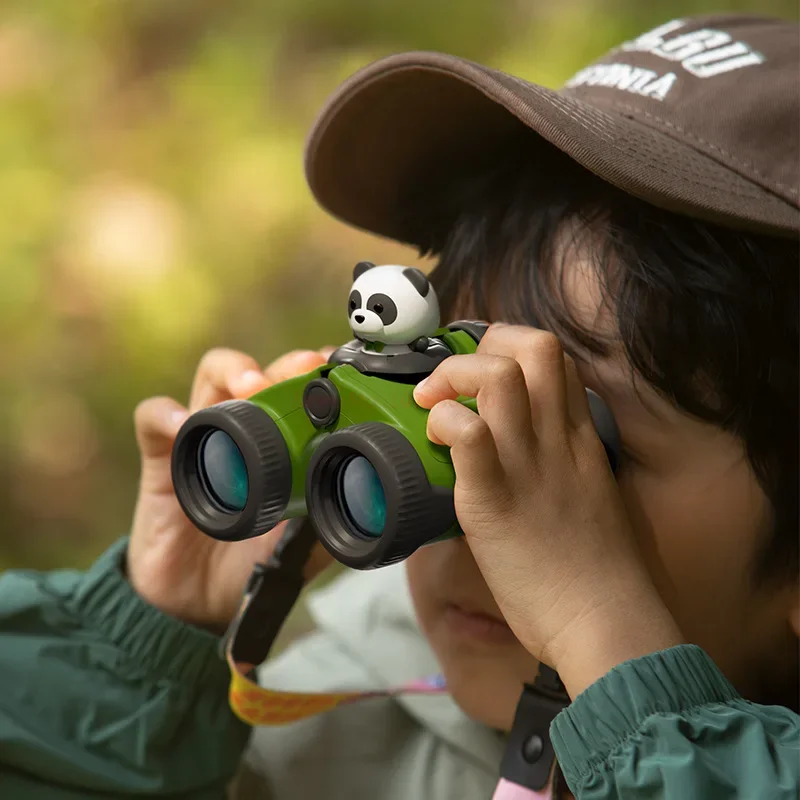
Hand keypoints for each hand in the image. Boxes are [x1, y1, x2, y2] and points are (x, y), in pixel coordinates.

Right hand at [128, 346, 335, 632]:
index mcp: (282, 442)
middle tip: (302, 371)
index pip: (299, 390)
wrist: (201, 605)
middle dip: (283, 365)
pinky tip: (184, 424)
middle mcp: (243, 428)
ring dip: (233, 371)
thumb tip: (382, 505)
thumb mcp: (309, 541)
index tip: (339, 371)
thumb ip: (338, 517)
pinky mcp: (161, 459)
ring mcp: (202, 437)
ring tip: (251, 386)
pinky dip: (166, 415)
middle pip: (263, 371)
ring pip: (211, 376)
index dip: (319, 374)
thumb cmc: (255, 561)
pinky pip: (153, 420)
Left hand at [413, 324, 683, 696]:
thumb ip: (561, 465)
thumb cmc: (596, 572)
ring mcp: (527, 465)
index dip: (511, 348)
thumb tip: (521, 455)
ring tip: (433, 404)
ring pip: (496, 376)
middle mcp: (558, 439)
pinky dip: (445, 423)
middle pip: (533, 346)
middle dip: (484, 345)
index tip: (481, 373)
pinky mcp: (493, 500)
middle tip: (453, 382)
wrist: (604, 621)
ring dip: (453, 376)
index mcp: (581, 438)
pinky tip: (436, 441)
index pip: (556, 358)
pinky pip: (469, 435)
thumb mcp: (589, 497)